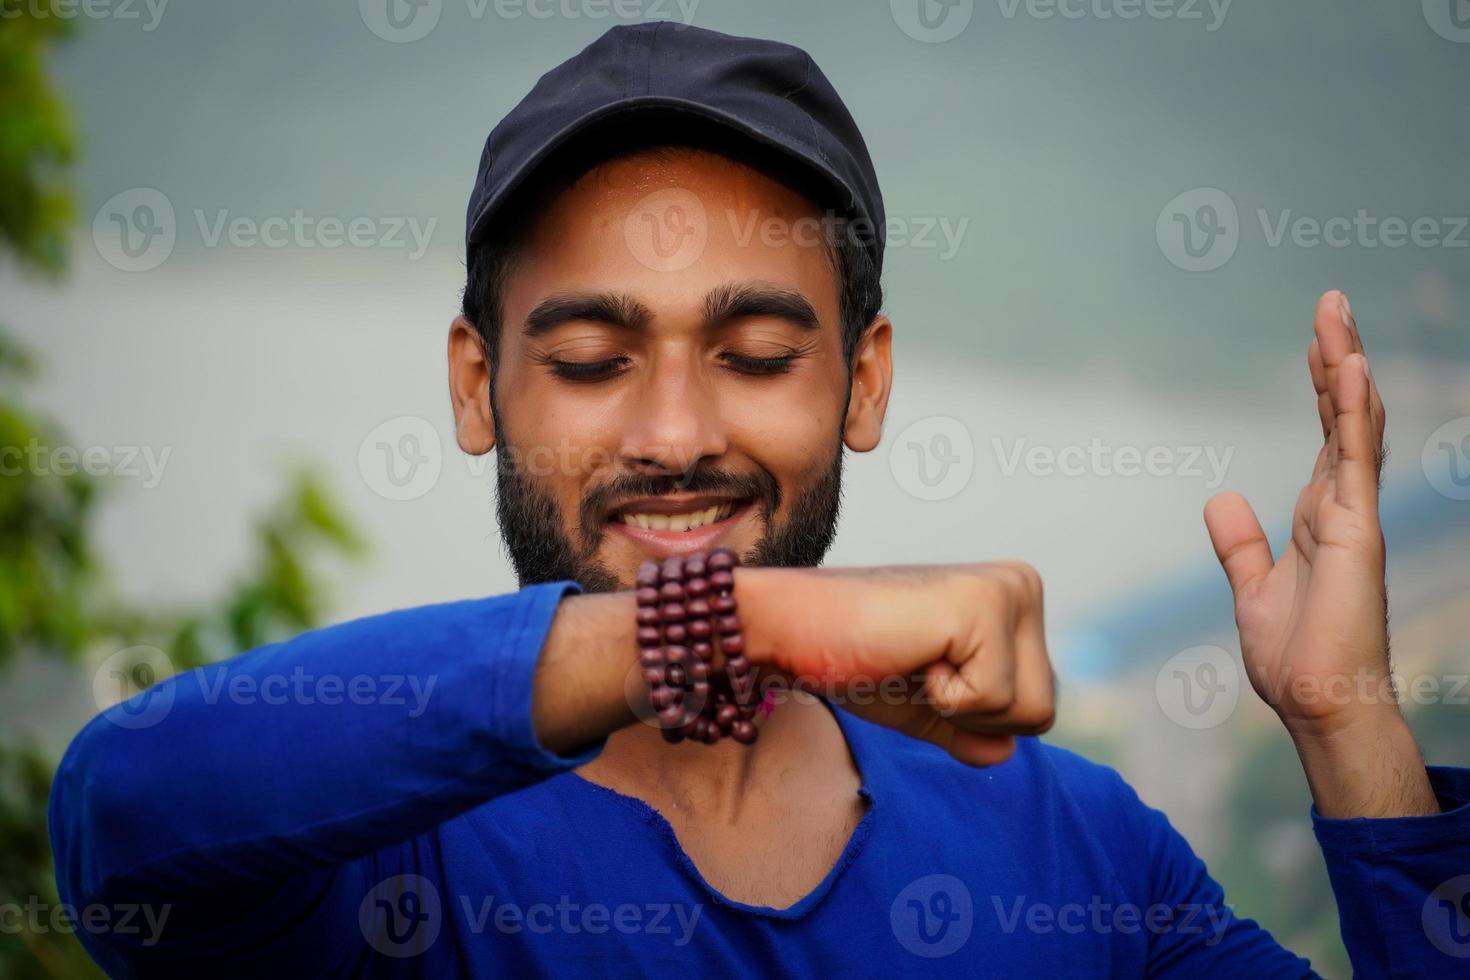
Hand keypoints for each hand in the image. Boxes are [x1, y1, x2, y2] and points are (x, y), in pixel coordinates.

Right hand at [739, 562, 1055, 766]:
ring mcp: (1008, 591)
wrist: (793, 628)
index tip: (922, 671)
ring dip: (961, 709)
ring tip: (915, 659)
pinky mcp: (984, 606)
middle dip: (975, 718)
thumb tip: (1005, 753)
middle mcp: (1022, 585)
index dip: (974, 717)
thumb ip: (971, 730)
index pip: (1039, 705)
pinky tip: (911, 654)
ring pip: (1032, 711)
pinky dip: (945, 699)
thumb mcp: (923, 706)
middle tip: (916, 668)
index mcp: (1015, 600)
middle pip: (1045, 711)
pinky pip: (993, 700)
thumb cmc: (852, 658)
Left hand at [1203, 290, 1435, 816]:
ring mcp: (1352, 515)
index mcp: (1318, 517)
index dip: (1321, 388)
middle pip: (1340, 417)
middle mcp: (1341, 507)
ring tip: (1337, 315)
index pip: (1322, 436)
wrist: (1315, 701)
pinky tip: (1350, 368)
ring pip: (1351, 425)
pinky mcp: (1355, 530)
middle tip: (1331, 305)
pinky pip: (1352, 458)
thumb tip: (1221, 499)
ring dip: (1345, 368)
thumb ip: (1241, 544)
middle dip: (1336, 361)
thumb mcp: (1253, 588)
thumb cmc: (1294, 656)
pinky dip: (1351, 411)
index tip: (1317, 344)